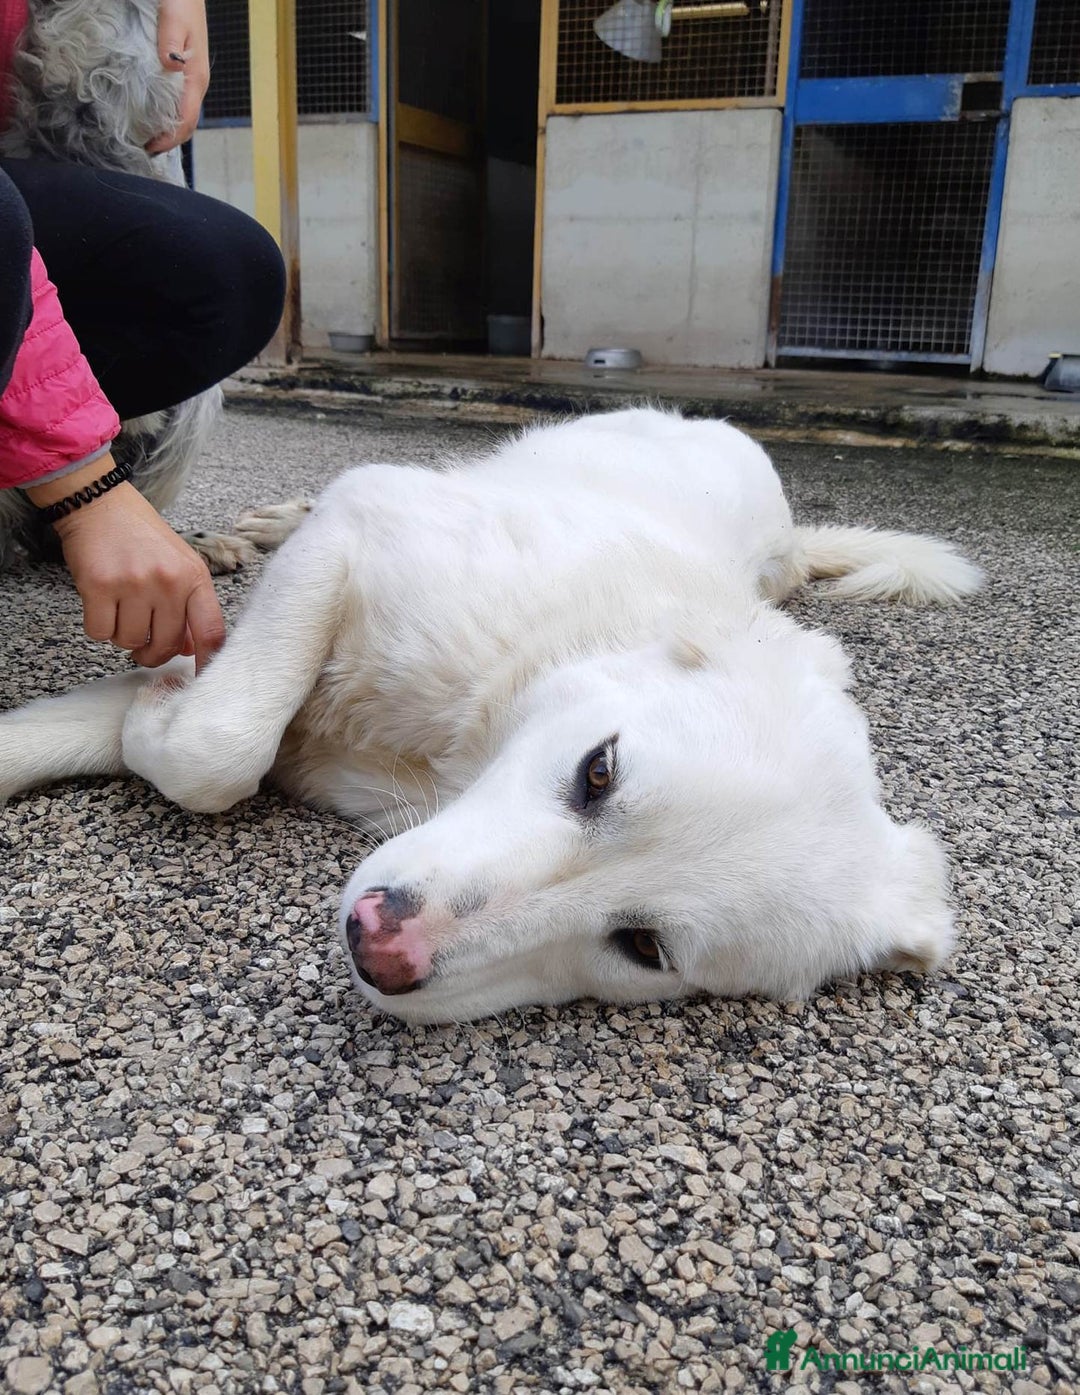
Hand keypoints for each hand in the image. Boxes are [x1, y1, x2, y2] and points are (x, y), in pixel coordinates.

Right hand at [28, 456, 225, 672]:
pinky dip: (98, 628)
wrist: (100, 504)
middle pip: (166, 645)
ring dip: (122, 636)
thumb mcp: (179, 565)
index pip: (211, 632)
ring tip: (121, 610)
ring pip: (130, 642)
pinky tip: (102, 606)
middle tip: (143, 643)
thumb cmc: (142, 538)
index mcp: (194, 577)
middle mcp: (168, 581)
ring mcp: (133, 584)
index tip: (202, 681)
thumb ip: (188, 606)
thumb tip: (189, 650)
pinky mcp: (98, 586)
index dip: (207, 663)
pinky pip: (100, 633)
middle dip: (152, 653)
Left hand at [147, 0, 209, 153]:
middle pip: (186, 123)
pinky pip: (178, 102)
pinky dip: (166, 114)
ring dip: (167, 129)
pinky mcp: (184, 72)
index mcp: (195, 76)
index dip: (170, 139)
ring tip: (145, 136)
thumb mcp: (174, 18)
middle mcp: (196, 82)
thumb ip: (171, 42)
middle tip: (143, 148)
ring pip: (183, 114)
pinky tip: (151, 114)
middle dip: (168, 140)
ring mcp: (191, 78)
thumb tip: (171, 65)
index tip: (150, 148)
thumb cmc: (182, 0)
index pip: (187, 120)